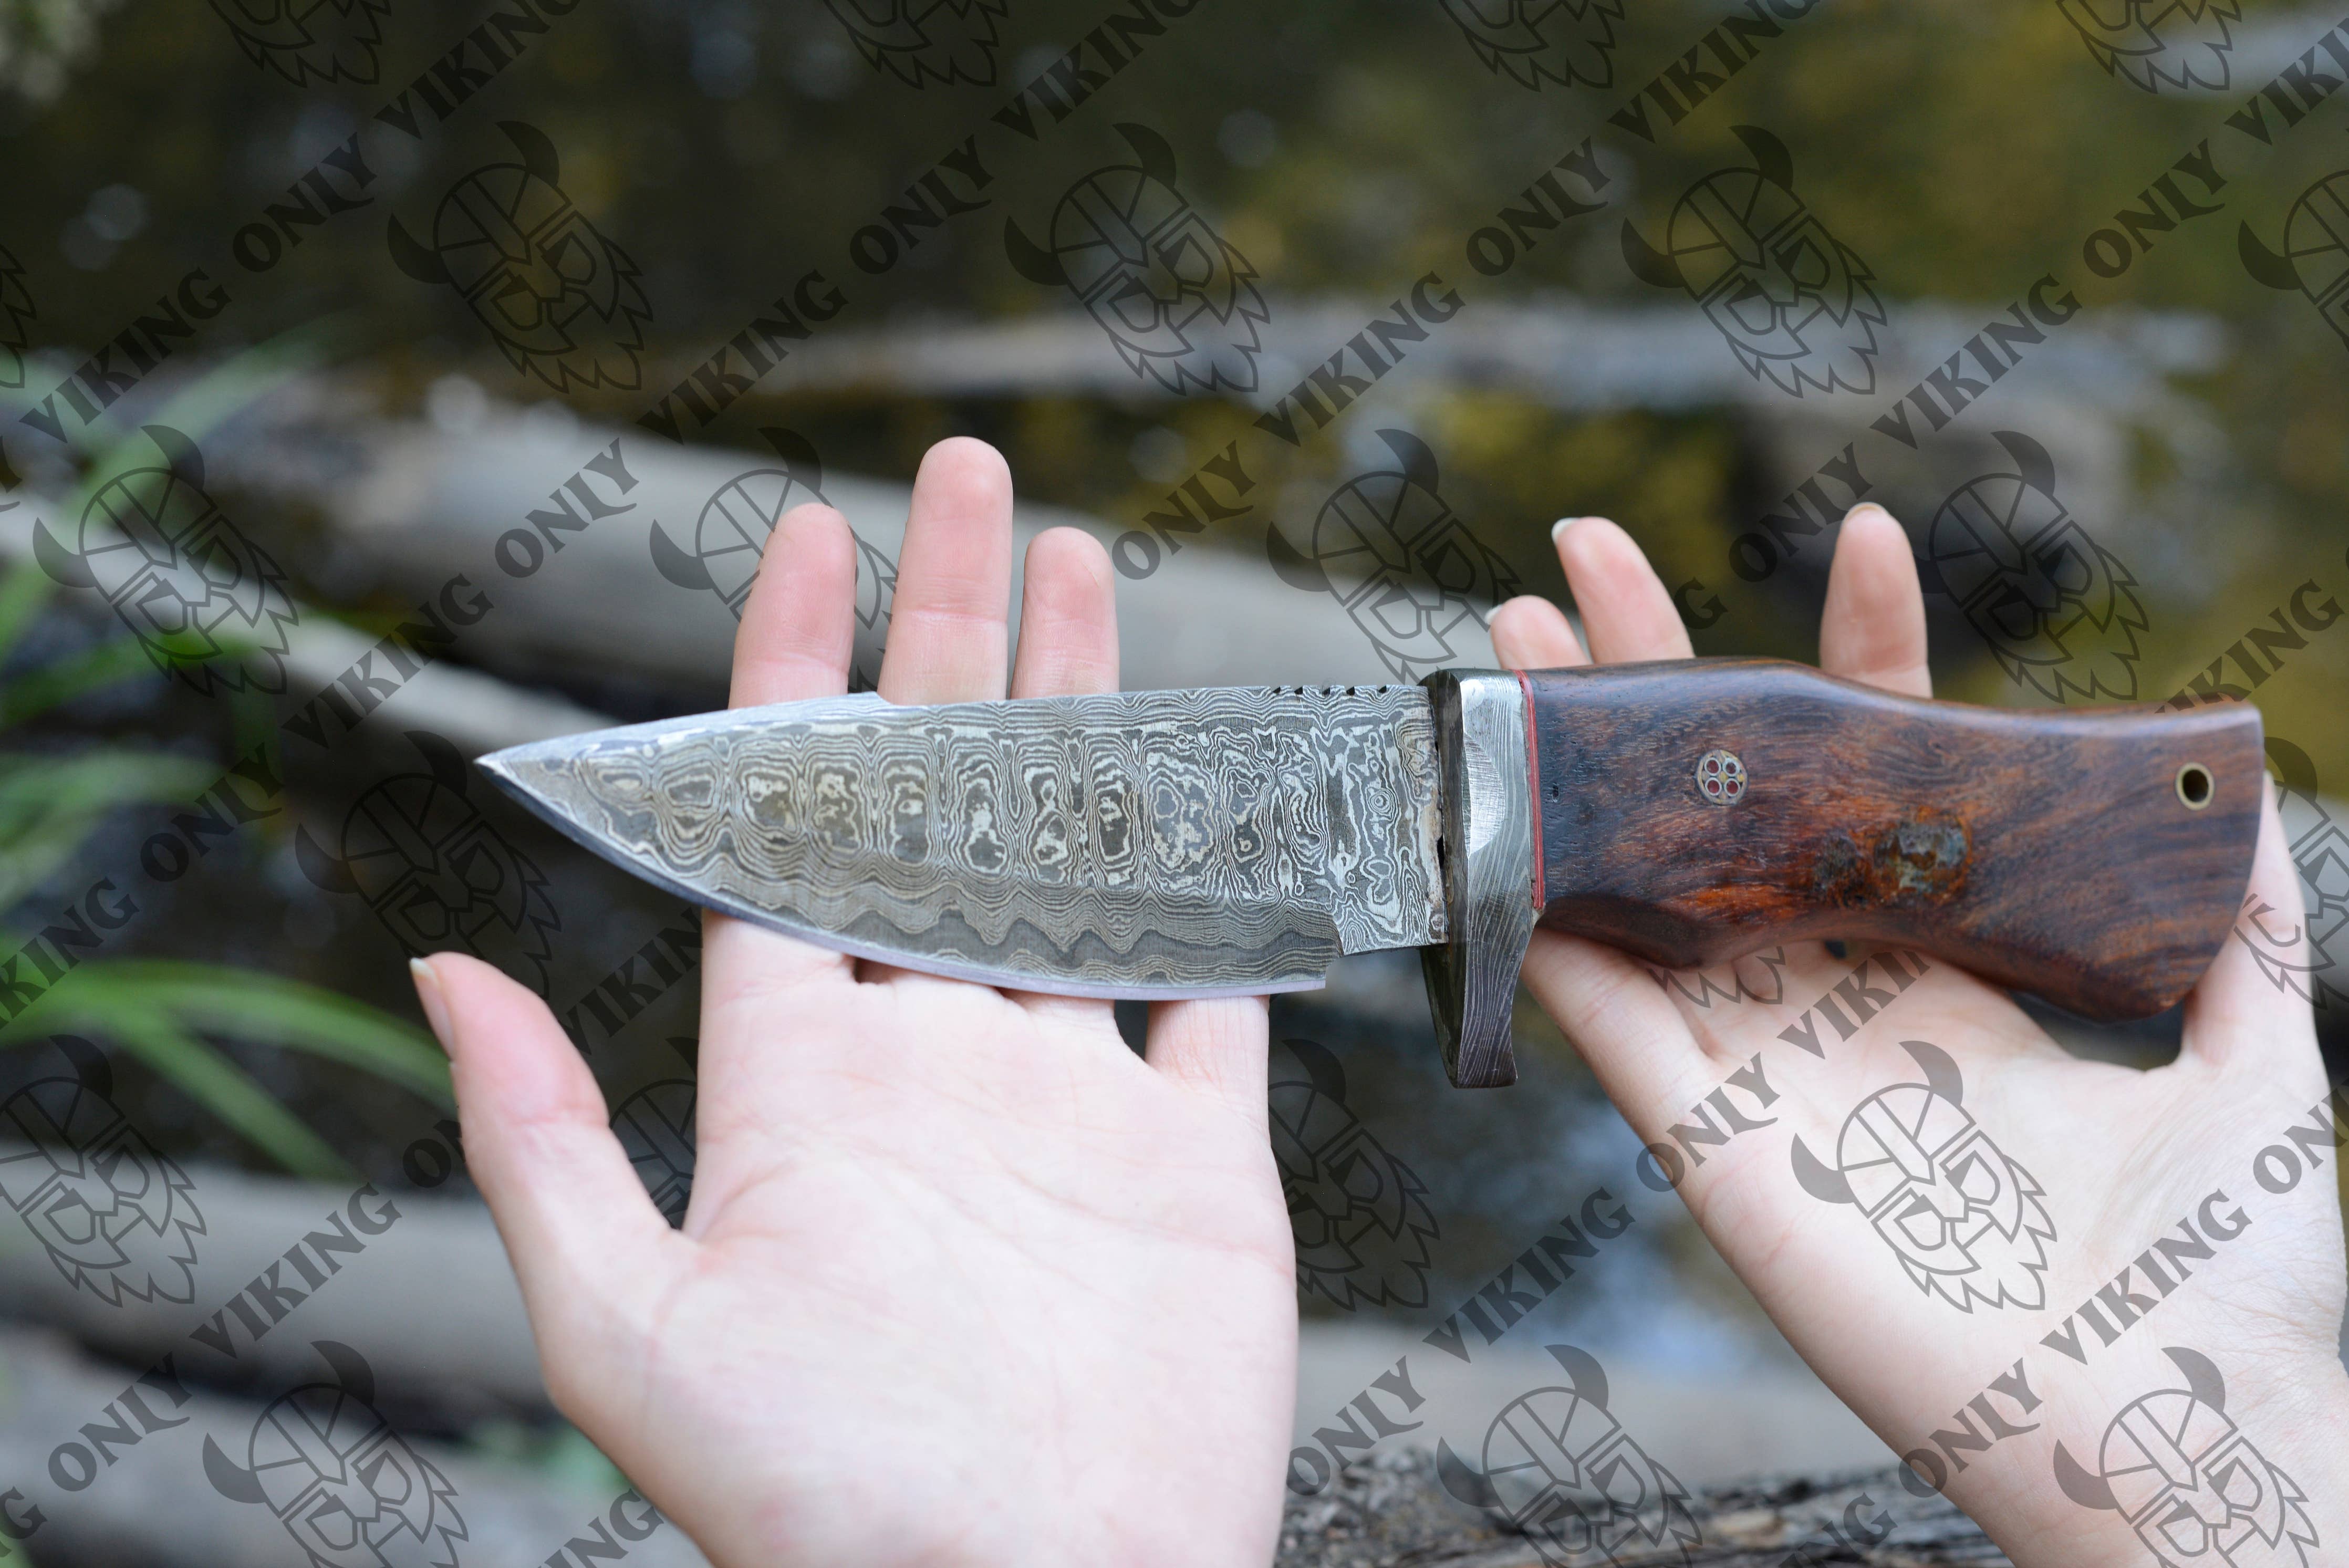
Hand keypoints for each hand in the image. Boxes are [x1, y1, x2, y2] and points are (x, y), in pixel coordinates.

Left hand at [409, 440, 1294, 1566]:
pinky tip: (1223, 781)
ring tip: (1084, 568)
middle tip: (967, 485)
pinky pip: (1212, 987)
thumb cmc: (824, 1499)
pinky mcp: (1192, 1153)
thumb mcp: (626, 1327)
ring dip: (1077, 711)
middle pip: (940, 797)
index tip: (815, 537)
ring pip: (1077, 852)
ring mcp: (1070, 1096)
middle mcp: (934, 1054)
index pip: (790, 819)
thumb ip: (542, 1144)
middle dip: (953, 631)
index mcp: (803, 1073)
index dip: (797, 672)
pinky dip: (1225, 889)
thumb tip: (442, 968)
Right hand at [1489, 510, 2348, 1567]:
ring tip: (1515, 644)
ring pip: (1638, 880)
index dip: (1873, 657)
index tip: (1872, 540)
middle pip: (1726, 803)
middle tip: (1595, 555)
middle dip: (1661, 673)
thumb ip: (2240, 923)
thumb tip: (2235, 787)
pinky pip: (1604, 1015)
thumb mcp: (2253, 1053)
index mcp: (1951, 970)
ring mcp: (1763, 1060)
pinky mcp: (1707, 1134)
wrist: (2167, 1421)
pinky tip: (1499, 825)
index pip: (1890, 779)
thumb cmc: (2220, 1267)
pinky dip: (1542, 927)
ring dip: (1568, 762)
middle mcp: (1839, 997)